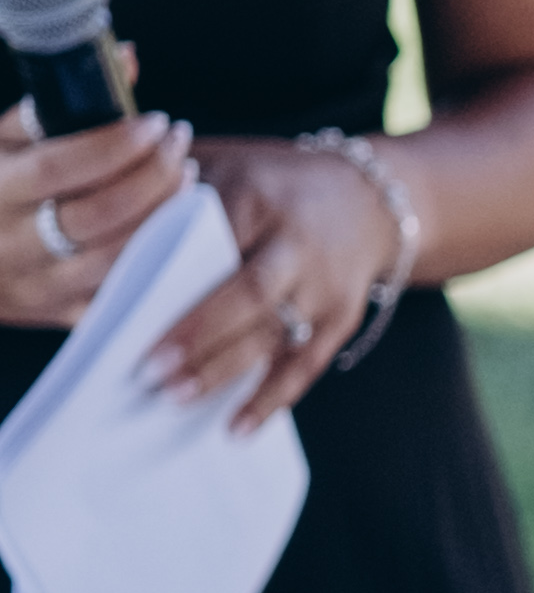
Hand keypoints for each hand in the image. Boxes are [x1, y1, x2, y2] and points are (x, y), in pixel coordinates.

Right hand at [0, 86, 192, 332]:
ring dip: (163, 219)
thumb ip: (58, 104)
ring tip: (186, 180)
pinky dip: (157, 266)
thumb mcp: (3, 141)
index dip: (116, 146)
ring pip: (114, 260)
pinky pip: (118, 298)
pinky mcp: (59, 315)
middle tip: (180, 146)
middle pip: (97, 216)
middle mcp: (11, 243)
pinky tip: (178, 232)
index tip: (157, 123)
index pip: (60, 168)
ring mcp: (37, 287)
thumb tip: (128, 59)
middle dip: (153, 177)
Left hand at [145, 133, 403, 433]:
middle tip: (149, 369)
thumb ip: (170, 187)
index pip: (205, 238)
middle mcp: (297, 241)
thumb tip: (102, 238)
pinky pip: (305, 367)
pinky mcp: (341, 318)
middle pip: (249, 292)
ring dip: (224, 370)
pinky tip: (236, 429)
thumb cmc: (275, 184)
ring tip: (175, 398)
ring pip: (274, 335)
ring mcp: (324, 285)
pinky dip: (270, 400)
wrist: (372, 198)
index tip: (121, 308)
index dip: (166, 274)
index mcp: (259, 196)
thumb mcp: (227, 163)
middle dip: (199, 332)